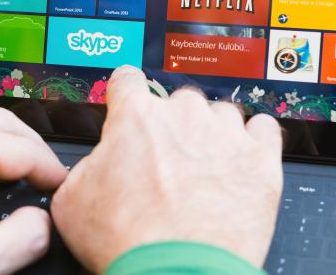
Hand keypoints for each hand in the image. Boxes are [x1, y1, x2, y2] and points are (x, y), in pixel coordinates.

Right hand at [51, 66, 282, 271]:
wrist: (176, 273)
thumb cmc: (128, 241)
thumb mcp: (70, 202)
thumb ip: (84, 168)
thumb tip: (92, 168)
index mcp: (135, 117)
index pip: (127, 80)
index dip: (125, 93)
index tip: (130, 104)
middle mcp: (183, 116)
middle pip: (178, 101)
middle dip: (171, 127)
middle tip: (166, 164)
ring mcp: (226, 134)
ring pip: (220, 115)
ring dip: (212, 135)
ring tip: (205, 171)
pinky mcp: (261, 159)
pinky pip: (265, 129)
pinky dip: (254, 142)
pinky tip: (241, 162)